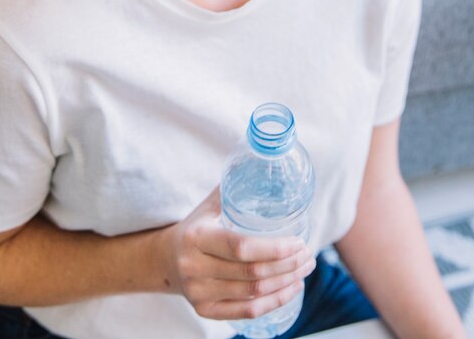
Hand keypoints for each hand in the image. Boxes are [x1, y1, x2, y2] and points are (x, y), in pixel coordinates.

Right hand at [158, 187, 315, 320]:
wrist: (165, 258)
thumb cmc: (196, 226)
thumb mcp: (208, 206)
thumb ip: (233, 189)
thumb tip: (261, 161)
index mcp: (197, 237)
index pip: (240, 247)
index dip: (274, 248)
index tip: (298, 242)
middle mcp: (194, 267)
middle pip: (251, 272)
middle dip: (288, 265)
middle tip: (308, 254)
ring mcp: (198, 293)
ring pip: (253, 293)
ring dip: (286, 282)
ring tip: (304, 269)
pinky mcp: (204, 311)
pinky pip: (247, 311)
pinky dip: (274, 301)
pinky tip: (291, 288)